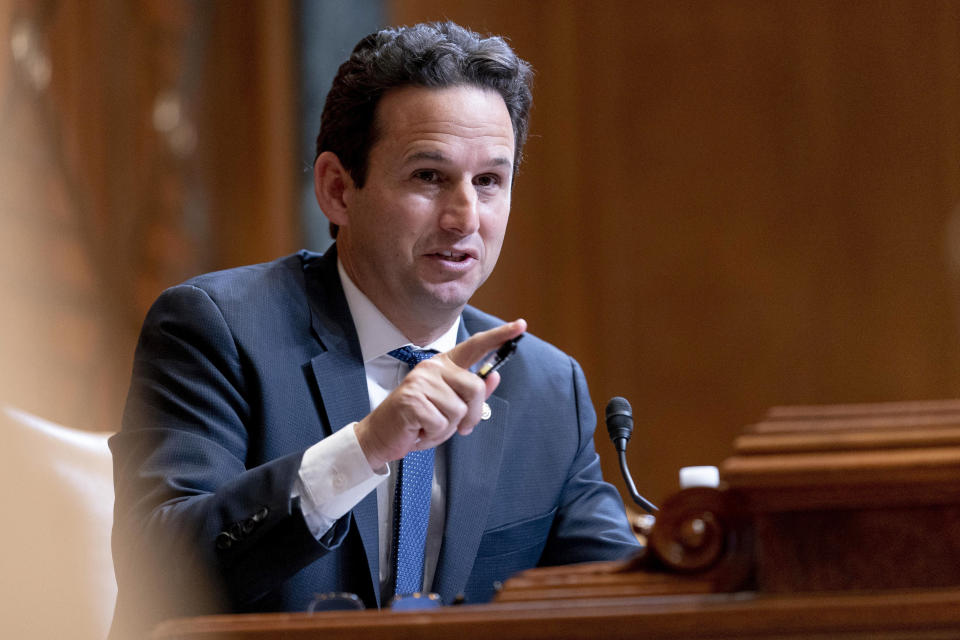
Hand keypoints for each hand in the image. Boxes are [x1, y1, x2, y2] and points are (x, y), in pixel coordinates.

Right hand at [355, 319, 525, 469]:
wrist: (382, 436)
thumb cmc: (416, 422)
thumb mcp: (449, 408)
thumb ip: (471, 393)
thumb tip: (495, 376)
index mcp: (443, 366)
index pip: (475, 346)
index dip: (499, 337)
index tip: (521, 325)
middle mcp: (433, 367)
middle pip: (476, 387)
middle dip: (472, 415)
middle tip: (456, 428)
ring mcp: (421, 381)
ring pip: (459, 410)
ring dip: (447, 429)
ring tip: (428, 426)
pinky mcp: (413, 399)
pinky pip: (442, 424)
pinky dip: (433, 435)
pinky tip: (418, 430)